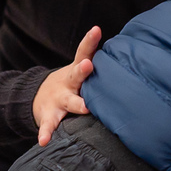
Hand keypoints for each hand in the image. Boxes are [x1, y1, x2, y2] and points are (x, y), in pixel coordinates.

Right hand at [32, 26, 100, 146]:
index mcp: (77, 71)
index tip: (96, 30)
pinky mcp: (49, 115)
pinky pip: (48, 125)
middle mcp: (68, 83)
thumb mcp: (80, 72)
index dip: (90, 41)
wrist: (38, 97)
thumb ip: (100, 65)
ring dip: (75, 103)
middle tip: (88, 65)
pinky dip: (46, 133)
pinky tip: (44, 141)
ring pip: (68, 101)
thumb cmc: (71, 84)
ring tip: (83, 107)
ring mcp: (58, 99)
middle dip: (82, 70)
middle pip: (76, 75)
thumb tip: (131, 55)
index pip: (84, 52)